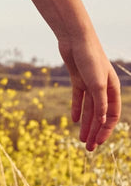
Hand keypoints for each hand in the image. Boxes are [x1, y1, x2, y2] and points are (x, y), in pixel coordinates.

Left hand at [58, 35, 121, 150]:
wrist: (75, 37)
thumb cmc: (90, 57)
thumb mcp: (96, 83)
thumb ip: (100, 103)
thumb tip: (102, 123)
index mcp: (112, 89)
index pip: (112, 115)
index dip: (105, 130)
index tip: (98, 142)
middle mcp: (102, 87)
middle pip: (99, 115)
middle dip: (95, 132)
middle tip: (88, 148)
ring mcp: (89, 83)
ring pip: (89, 108)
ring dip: (85, 124)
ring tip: (80, 140)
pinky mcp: (77, 78)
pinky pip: (78, 97)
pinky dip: (77, 109)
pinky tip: (74, 120)